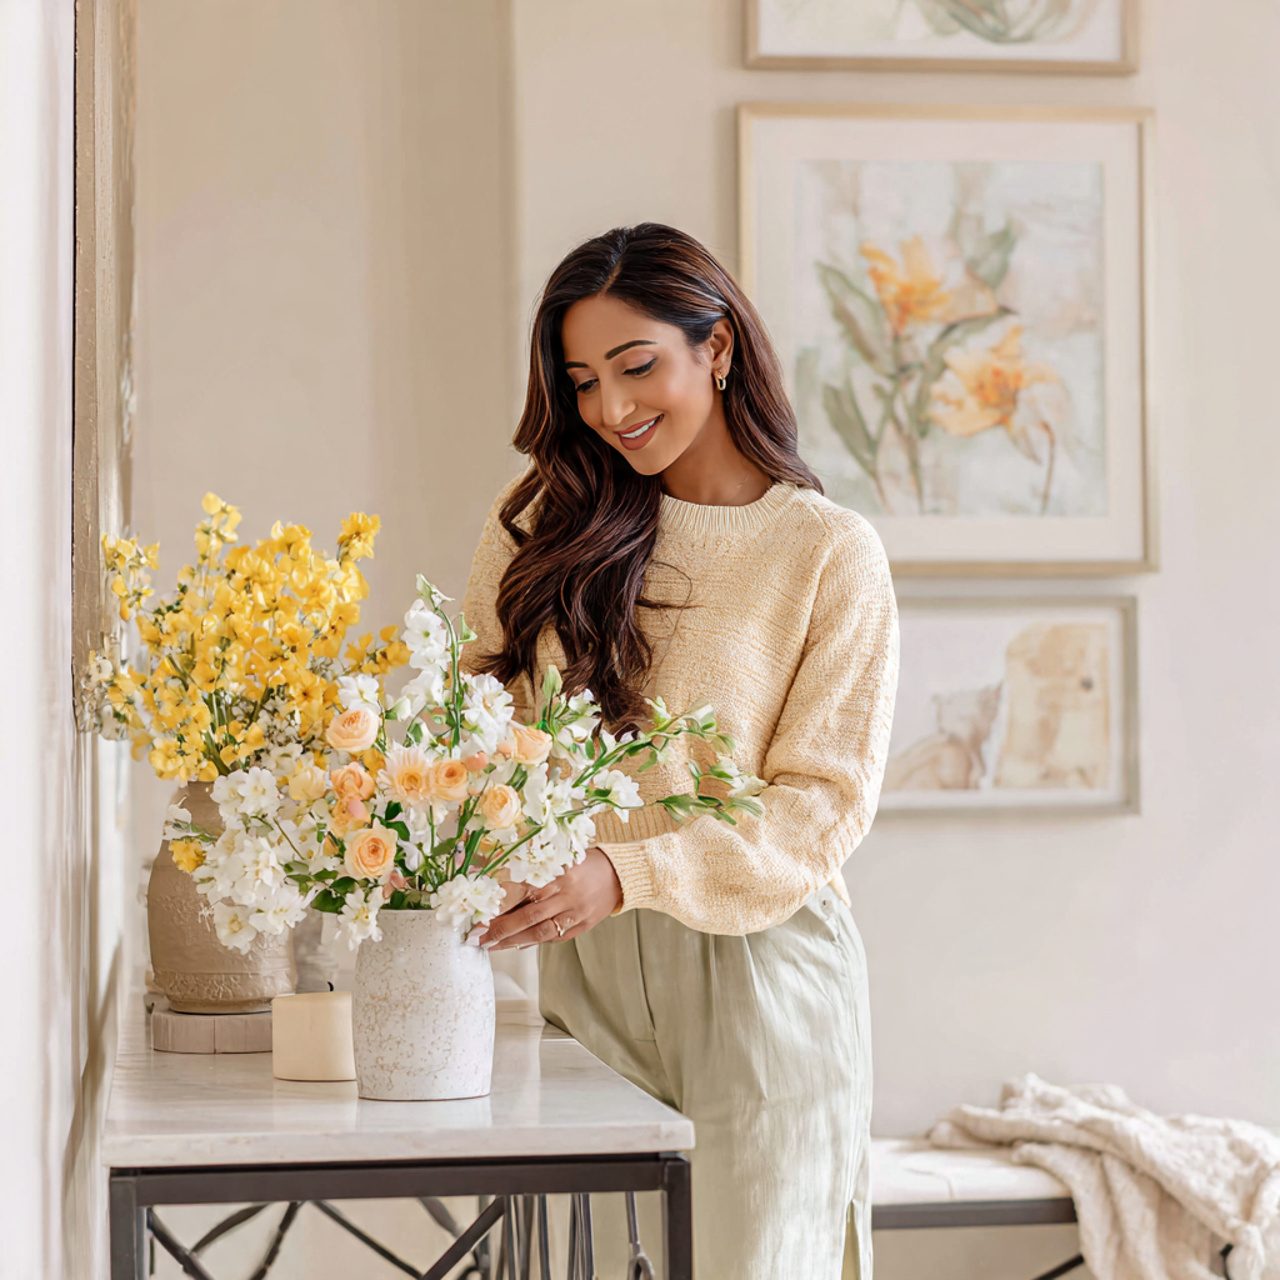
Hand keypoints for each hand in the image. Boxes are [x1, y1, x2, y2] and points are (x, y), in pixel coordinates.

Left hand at [471, 848, 621, 950]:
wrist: (621, 874)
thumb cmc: (585, 863)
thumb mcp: (561, 857)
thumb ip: (535, 869)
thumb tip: (499, 882)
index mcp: (557, 872)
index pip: (522, 889)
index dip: (498, 902)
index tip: (478, 911)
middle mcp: (566, 894)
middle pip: (527, 915)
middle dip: (500, 928)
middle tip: (477, 936)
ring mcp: (575, 913)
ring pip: (539, 931)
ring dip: (512, 941)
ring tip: (491, 945)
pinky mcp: (582, 925)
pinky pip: (554, 937)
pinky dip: (534, 941)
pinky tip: (517, 944)